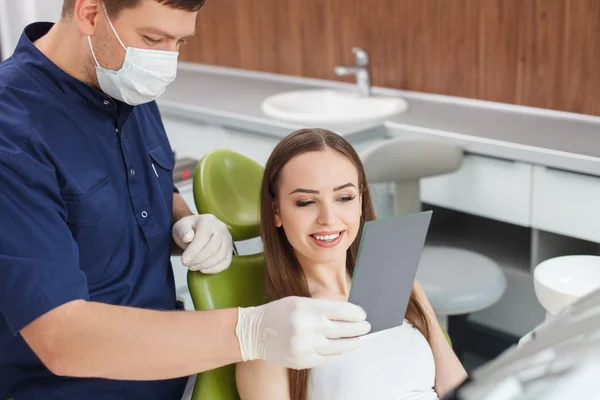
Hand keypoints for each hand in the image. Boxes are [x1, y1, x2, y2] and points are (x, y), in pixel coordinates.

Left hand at [172, 214, 232, 273]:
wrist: (196, 230)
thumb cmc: (188, 229)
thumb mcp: (181, 226)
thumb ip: (183, 231)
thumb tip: (188, 237)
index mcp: (208, 221)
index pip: (203, 238)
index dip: (193, 251)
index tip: (184, 261)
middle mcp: (221, 228)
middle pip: (213, 248)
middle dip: (198, 259)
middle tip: (187, 264)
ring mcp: (228, 239)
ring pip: (220, 256)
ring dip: (205, 265)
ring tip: (193, 266)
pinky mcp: (230, 249)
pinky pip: (226, 262)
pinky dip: (214, 269)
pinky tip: (203, 269)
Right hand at [236, 296, 370, 368]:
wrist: (254, 332)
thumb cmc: (278, 313)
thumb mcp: (299, 301)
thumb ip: (321, 306)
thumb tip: (347, 312)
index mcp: (306, 308)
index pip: (339, 311)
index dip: (355, 313)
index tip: (362, 314)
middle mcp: (306, 327)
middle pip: (342, 329)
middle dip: (358, 328)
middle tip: (366, 327)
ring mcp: (304, 346)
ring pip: (337, 347)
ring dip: (351, 343)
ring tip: (358, 340)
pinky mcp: (301, 361)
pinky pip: (326, 358)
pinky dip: (337, 354)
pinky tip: (343, 349)